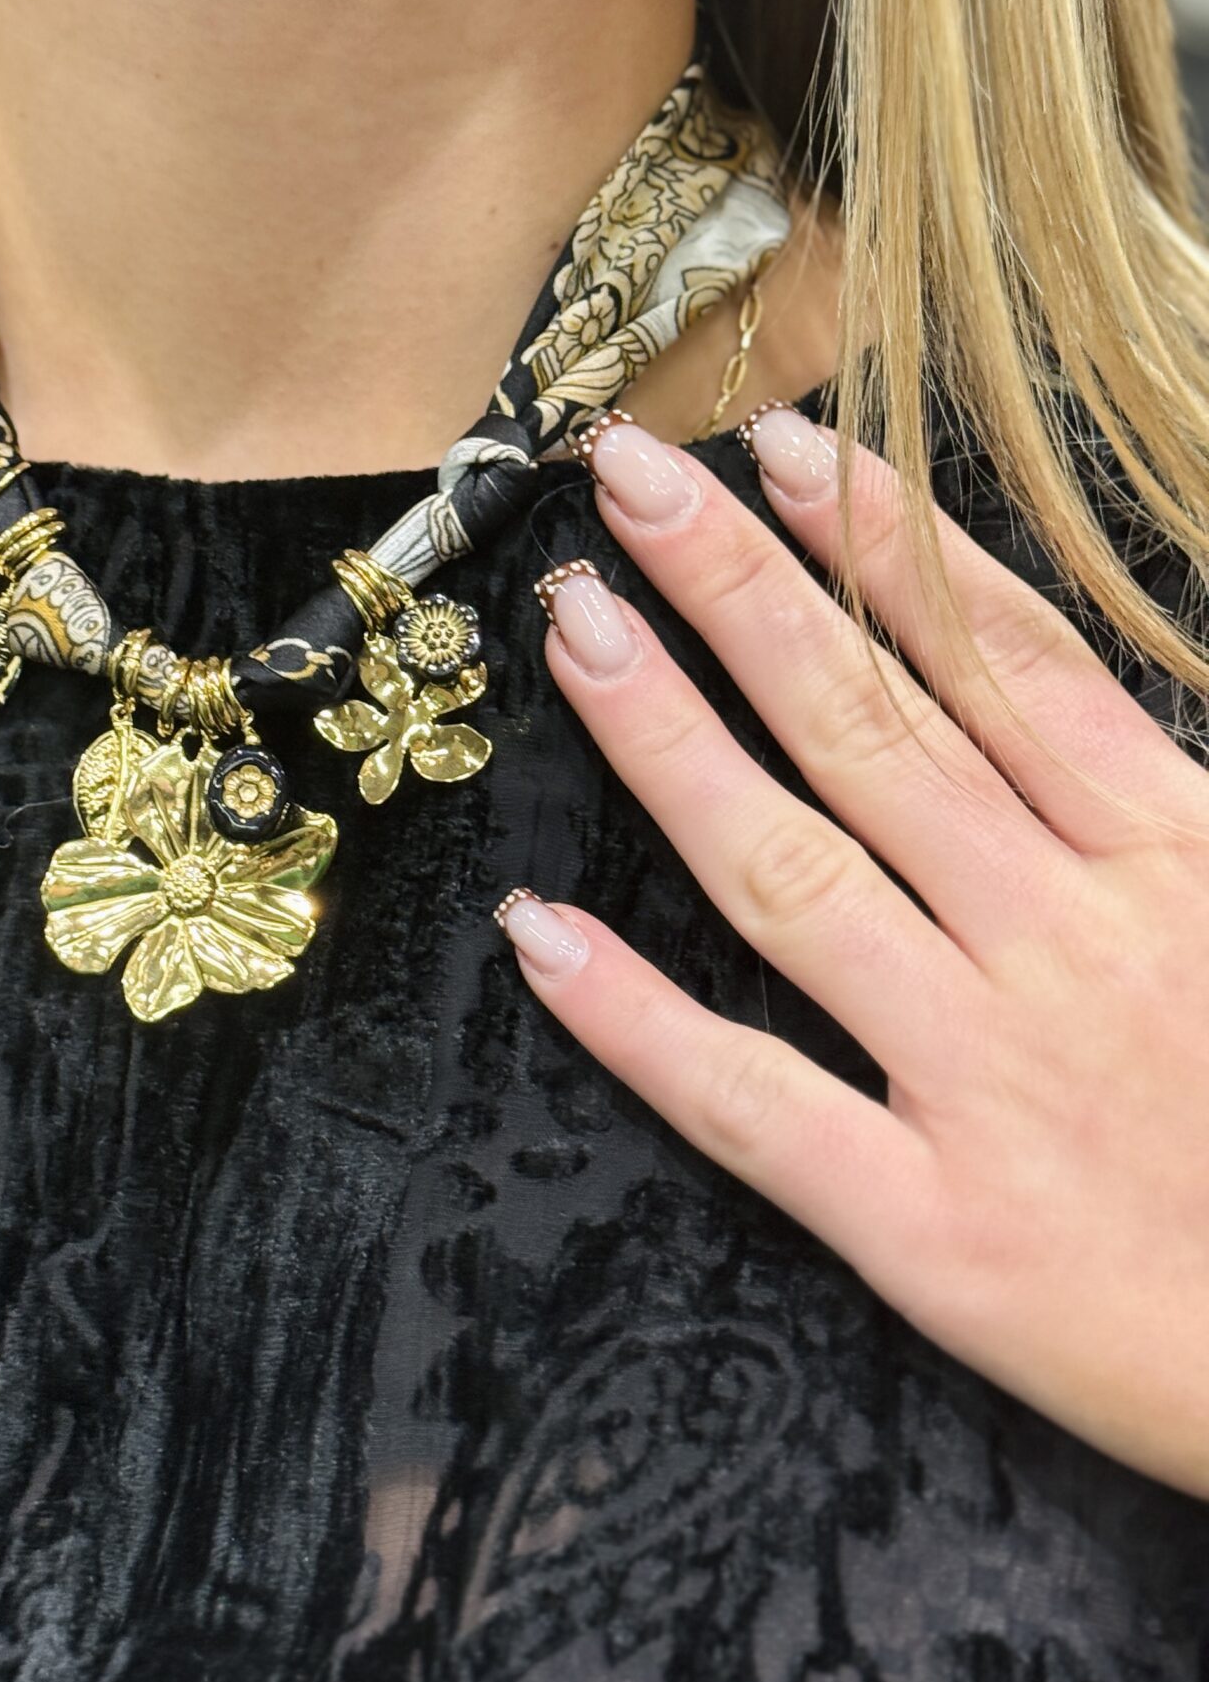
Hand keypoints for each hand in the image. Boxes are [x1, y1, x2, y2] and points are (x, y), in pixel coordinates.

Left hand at [500, 403, 1208, 1497]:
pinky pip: (752, 1105)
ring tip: (576, 632)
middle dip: (740, 590)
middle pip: (872, 728)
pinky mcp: (933, 1232)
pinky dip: (635, 1021)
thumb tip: (1064, 685)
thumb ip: (1176, 795)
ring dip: (669, 743)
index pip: (1001, 663)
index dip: (882, 545)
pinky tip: (537, 935)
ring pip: (791, 873)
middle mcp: (1068, 946)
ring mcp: (987, 1083)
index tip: (782, 449)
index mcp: (1180, 861)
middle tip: (627, 480)